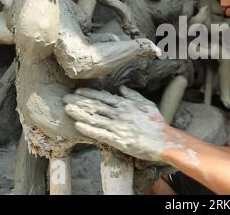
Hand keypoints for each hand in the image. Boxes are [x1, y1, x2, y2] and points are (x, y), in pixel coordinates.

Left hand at [63, 86, 181, 161]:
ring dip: (80, 113)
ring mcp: (118, 126)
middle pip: (96, 106)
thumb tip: (121, 88)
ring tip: (67, 109)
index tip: (78, 91)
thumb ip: (133, 95)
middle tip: (65, 98)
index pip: (104, 97)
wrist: (163, 141)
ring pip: (95, 118)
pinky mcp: (118, 140)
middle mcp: (120, 114)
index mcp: (126, 105)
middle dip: (79, 101)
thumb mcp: (147, 104)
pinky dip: (88, 129)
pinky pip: (100, 133)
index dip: (90, 94)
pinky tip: (78, 126)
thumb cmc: (157, 123)